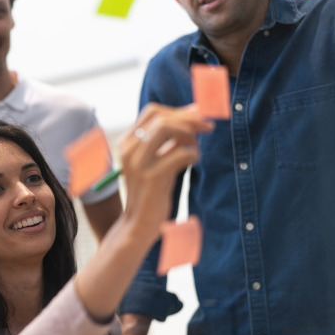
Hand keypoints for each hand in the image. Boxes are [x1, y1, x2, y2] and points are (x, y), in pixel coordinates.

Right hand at [120, 103, 212, 232]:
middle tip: (207, 127)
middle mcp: (128, 149)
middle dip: (189, 118)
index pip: (152, 111)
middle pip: (160, 117)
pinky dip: (193, 154)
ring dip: (189, 134)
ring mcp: (138, 162)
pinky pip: (180, 152)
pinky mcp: (152, 177)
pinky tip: (193, 162)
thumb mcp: (155, 161)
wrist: (139, 224)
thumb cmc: (152, 191)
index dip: (178, 110)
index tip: (197, 116)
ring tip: (195, 149)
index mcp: (126, 142)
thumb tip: (193, 116)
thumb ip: (168, 141)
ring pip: (166, 128)